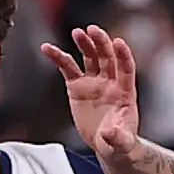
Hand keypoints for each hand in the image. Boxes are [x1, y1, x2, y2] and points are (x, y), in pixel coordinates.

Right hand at [40, 26, 141, 159]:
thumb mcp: (122, 143)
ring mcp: (94, 82)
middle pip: (107, 57)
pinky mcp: (78, 87)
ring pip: (89, 58)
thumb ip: (117, 137)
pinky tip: (48, 48)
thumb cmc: (120, 142)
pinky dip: (58, 58)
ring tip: (77, 32)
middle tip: (92, 31)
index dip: (123, 55)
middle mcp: (110, 81)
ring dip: (84, 44)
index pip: (126, 68)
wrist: (108, 143)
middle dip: (101, 43)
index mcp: (125, 91)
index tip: (118, 43)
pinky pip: (67, 68)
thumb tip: (108, 133)